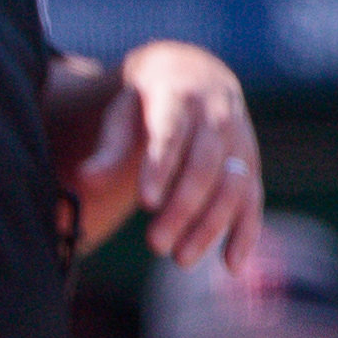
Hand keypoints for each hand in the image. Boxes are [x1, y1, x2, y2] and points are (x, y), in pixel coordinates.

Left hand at [72, 39, 266, 271]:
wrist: (195, 74)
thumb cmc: (146, 102)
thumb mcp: (122, 113)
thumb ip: (107, 148)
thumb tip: (84, 180)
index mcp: (179, 97)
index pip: (171, 134)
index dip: (161, 168)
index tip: (146, 203)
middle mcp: (217, 116)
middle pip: (204, 166)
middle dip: (183, 207)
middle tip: (155, 244)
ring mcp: (240, 140)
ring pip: (232, 185)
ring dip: (211, 225)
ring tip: (181, 259)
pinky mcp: (250, 163)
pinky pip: (253, 198)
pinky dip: (245, 231)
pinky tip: (230, 264)